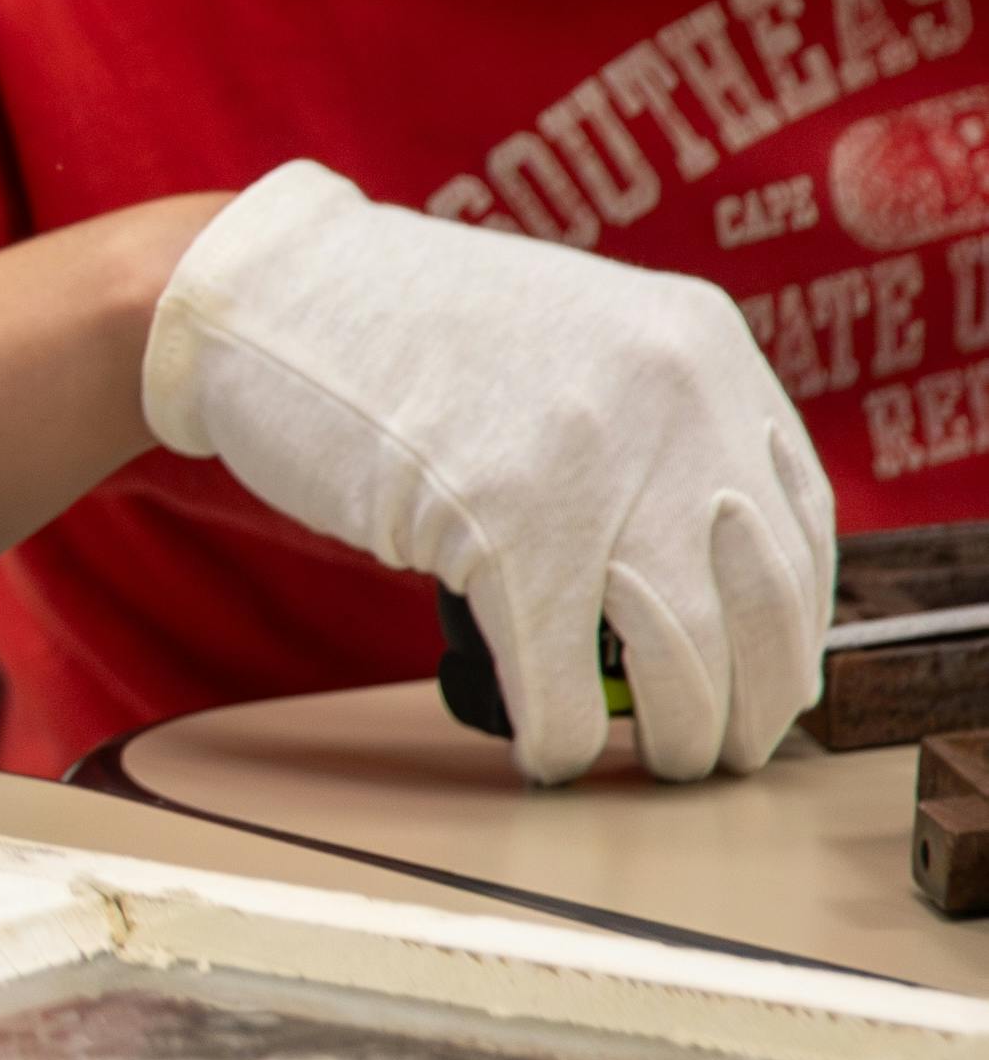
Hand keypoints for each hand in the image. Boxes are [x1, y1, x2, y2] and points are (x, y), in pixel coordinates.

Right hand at [147, 161, 836, 781]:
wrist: (259, 296)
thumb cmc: (399, 335)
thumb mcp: (572, 343)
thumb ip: (652, 422)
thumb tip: (711, 566)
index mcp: (698, 344)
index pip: (800, 519)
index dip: (795, 622)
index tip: (770, 676)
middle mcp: (671, 395)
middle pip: (758, 599)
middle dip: (749, 702)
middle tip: (723, 751)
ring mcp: (588, 460)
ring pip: (681, 653)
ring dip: (676, 737)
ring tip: (653, 763)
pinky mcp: (497, 522)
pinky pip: (560, 677)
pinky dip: (563, 738)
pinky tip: (549, 754)